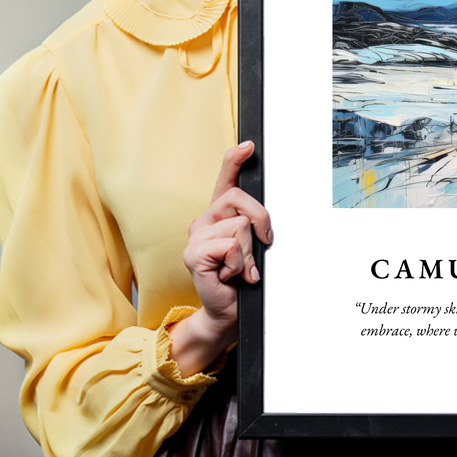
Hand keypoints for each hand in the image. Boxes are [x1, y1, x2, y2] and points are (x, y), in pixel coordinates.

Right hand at [168, 141, 272, 375]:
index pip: (225, 179)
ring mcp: (196, 236)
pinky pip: (230, 246)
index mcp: (219, 214)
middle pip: (240, 199)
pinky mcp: (193, 254)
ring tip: (240, 268)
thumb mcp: (253, 246)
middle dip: (261, 221)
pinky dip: (239, 264)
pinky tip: (230, 275)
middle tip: (261, 245)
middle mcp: (204, 220)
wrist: (228, 310)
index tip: (249, 145)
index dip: (235, 159)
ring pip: (240, 226)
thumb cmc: (241, 278)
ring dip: (249, 252)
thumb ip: (254, 226)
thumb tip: (263, 218)